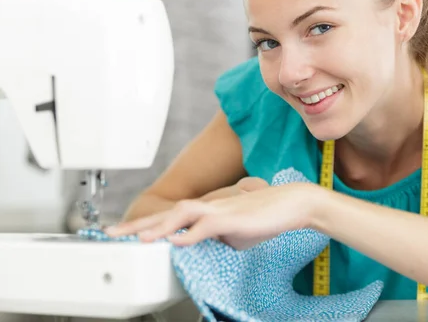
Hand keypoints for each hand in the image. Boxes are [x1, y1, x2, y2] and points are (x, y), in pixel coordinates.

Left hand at [105, 181, 319, 249]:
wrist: (292, 204)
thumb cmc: (266, 218)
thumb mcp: (235, 235)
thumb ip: (214, 239)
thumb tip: (200, 246)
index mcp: (206, 211)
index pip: (170, 218)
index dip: (145, 225)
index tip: (123, 234)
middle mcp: (208, 207)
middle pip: (167, 213)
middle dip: (137, 224)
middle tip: (111, 234)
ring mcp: (220, 210)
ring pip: (183, 213)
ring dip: (159, 226)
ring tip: (138, 239)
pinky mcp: (234, 218)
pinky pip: (208, 225)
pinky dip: (191, 234)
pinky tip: (176, 242)